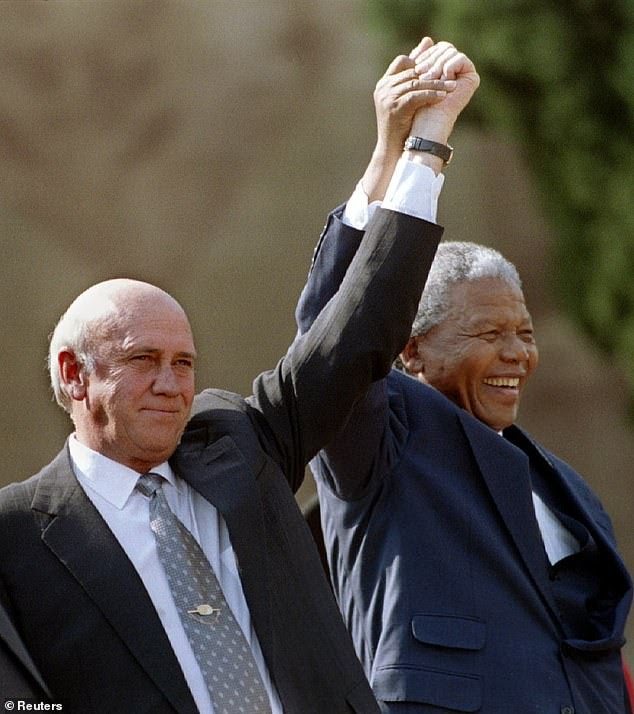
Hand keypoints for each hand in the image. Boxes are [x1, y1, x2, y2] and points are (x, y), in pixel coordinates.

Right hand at [373, 37, 456, 162]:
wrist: (391, 150)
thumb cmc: (401, 125)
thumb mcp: (406, 99)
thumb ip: (414, 78)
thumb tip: (427, 45)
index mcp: (383, 84)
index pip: (402, 61)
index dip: (420, 61)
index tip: (438, 66)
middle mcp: (383, 88)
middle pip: (411, 71)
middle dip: (433, 72)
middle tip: (452, 73)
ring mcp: (387, 98)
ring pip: (416, 83)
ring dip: (436, 84)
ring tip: (452, 86)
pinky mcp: (395, 108)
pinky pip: (416, 96)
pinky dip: (431, 95)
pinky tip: (443, 97)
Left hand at [410, 42, 479, 144]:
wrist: (426, 122)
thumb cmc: (417, 105)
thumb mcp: (417, 76)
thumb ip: (422, 58)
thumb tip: (427, 39)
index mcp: (444, 69)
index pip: (436, 49)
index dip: (426, 55)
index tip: (416, 68)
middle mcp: (456, 71)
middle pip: (444, 48)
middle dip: (430, 60)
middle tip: (421, 74)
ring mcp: (465, 74)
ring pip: (451, 52)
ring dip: (437, 65)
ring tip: (431, 80)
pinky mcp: (472, 78)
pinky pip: (460, 58)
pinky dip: (449, 67)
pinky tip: (444, 81)